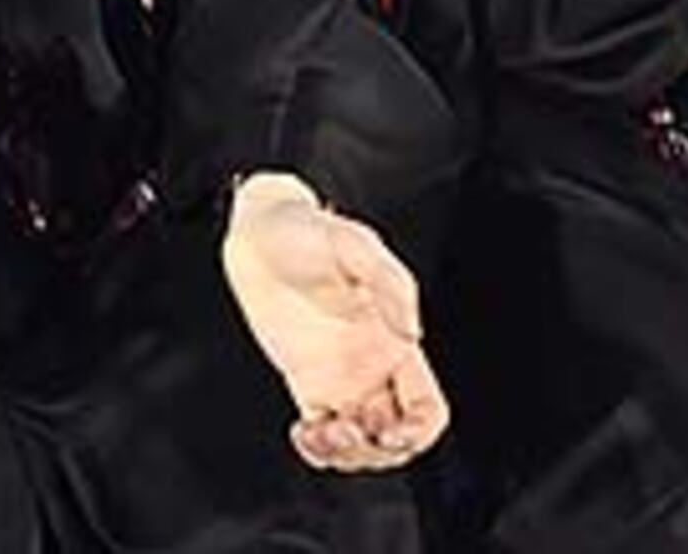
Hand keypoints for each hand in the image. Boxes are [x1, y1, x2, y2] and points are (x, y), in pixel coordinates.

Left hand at [221, 173, 448, 473]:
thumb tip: (411, 333)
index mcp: (395, 343)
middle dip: (377, 452)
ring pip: (360, 443)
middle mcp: (373, 367)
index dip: (418, 432)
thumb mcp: (354, 244)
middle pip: (396, 438)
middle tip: (345, 432)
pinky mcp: (306, 381)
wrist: (259, 234)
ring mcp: (339, 378)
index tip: (390, 432)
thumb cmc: (310, 231)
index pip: (427, 409)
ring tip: (319, 433)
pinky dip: (316, 449)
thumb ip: (389, 283)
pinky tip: (302, 433)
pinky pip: (320, 434)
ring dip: (346, 455)